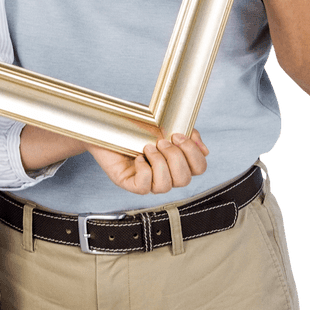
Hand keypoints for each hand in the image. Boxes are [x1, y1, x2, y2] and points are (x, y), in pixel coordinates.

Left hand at [88, 131, 208, 194]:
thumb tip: (204, 149)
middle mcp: (164, 174)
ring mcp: (147, 181)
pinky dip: (144, 171)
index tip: (178, 135)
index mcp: (175, 160)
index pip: (199, 168)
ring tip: (147, 147)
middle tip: (160, 141)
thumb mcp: (162, 121)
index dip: (194, 154)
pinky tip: (137, 157)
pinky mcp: (130, 183)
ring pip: (166, 186)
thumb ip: (184, 131)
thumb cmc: (133, 123)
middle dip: (176, 157)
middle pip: (185, 179)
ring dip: (159, 163)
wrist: (105, 123)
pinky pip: (145, 187)